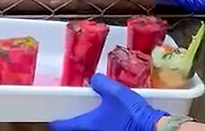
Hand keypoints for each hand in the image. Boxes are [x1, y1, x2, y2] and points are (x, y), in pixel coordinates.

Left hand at [48, 73, 168, 130]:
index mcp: (88, 124)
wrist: (152, 128)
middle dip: (76, 121)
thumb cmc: (131, 114)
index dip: (57, 121)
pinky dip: (105, 123)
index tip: (53, 120)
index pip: (63, 125)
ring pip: (92, 129)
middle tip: (76, 112)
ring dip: (92, 122)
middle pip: (77, 129)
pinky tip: (114, 116)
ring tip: (97, 111)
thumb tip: (94, 79)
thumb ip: (101, 83)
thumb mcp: (115, 92)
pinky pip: (105, 128)